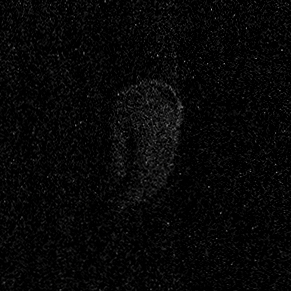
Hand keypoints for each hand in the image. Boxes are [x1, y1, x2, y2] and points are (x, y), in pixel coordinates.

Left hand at [108, 79, 185, 220]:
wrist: (157, 86)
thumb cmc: (131, 102)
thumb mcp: (116, 125)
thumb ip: (117, 154)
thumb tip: (116, 179)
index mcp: (149, 144)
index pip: (140, 179)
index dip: (129, 195)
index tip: (116, 203)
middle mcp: (164, 149)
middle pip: (153, 183)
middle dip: (136, 196)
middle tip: (118, 204)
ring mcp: (171, 148)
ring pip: (162, 178)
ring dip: (145, 190)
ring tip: (126, 197)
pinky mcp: (173, 146)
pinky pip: (166, 169)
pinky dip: (154, 180)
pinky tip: (140, 183)